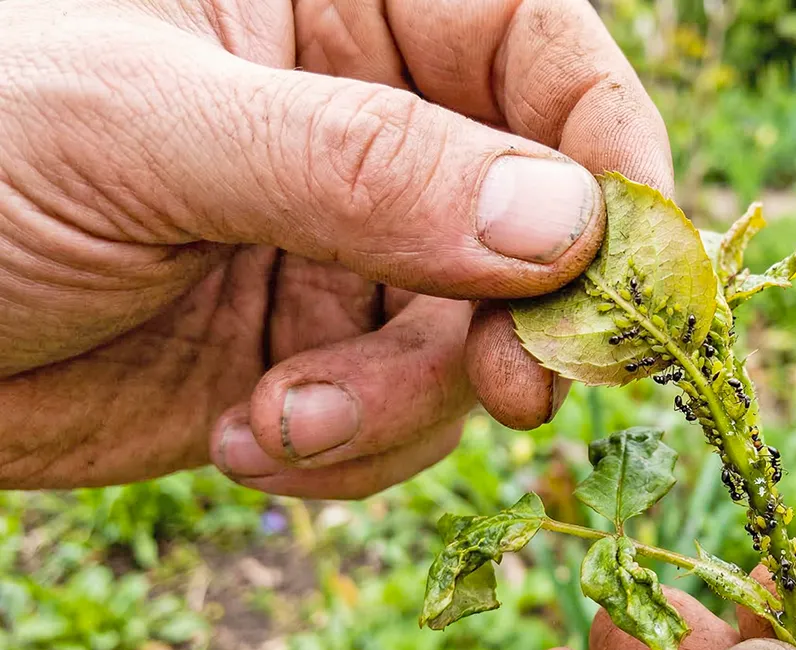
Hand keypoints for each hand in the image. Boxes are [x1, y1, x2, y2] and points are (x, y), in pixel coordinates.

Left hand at [0, 0, 669, 494]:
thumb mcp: (146, 130)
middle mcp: (364, 126)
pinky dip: (351, 449)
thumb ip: (361, 167)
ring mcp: (345, 250)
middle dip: (529, 313)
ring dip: (410, 403)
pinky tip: (252, 442)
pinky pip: (401, 417)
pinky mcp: (311, 357)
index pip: (540, 52)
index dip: (611, 149)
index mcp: (338, 6)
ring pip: (476, 337)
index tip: (639, 262)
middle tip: (523, 390)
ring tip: (289, 420)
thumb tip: (567, 225)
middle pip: (537, 215)